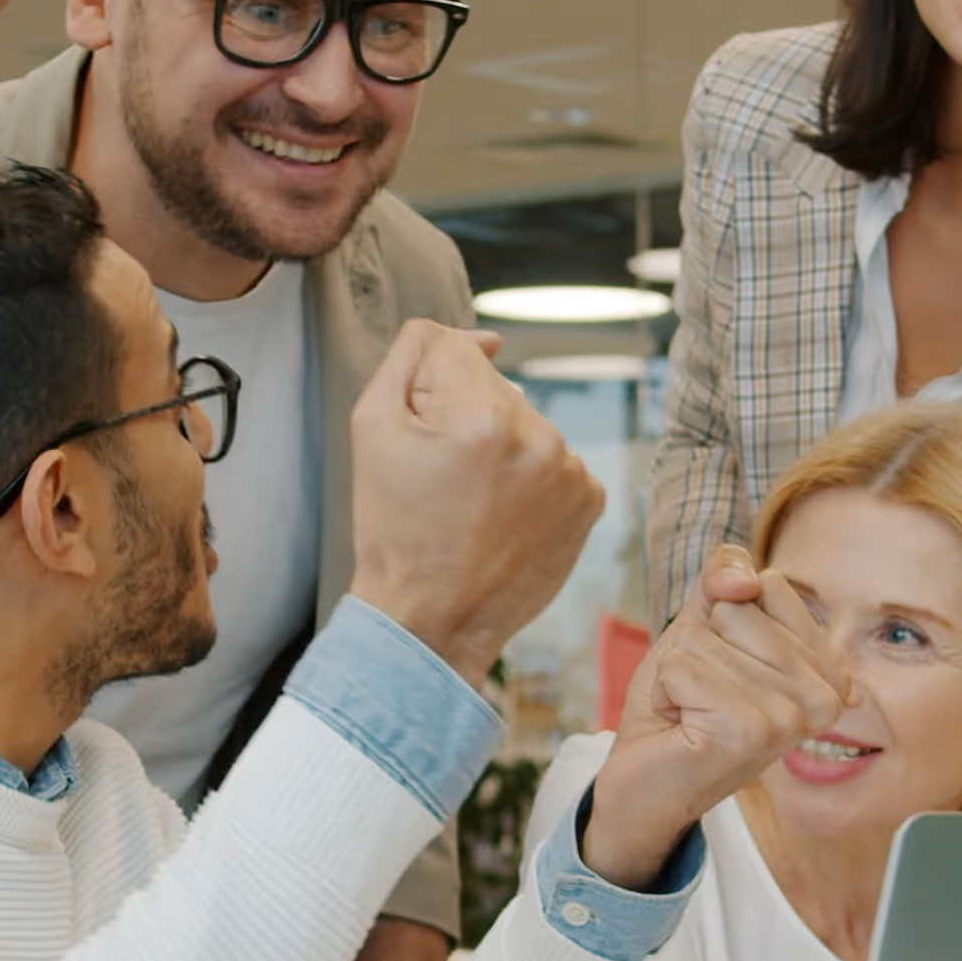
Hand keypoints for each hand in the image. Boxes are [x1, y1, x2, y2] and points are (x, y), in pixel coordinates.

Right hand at [345, 321, 605, 685]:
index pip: (455, 350)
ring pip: (526, 423)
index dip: (427, 390)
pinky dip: (531, 481)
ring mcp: (570, 470)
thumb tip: (484, 339)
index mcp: (481, 414)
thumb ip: (414, 354)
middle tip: (443, 482)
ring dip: (502, 449)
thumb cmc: (395, 528)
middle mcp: (538, 436)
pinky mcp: (590, 501)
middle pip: (494, 387)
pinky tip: (504, 517)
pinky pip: (555, 462)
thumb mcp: (371, 426)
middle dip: (467, 419)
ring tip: (473, 504)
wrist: (431, 621)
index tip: (424, 439)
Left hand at [585, 546, 848, 886]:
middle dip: (700, 647)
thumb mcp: (703, 624)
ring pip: (704, 637)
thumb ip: (726, 578)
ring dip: (680, 673)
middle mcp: (824, 698)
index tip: (724, 669)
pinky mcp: (747, 732)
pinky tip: (681, 727)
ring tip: (692, 714)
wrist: (643, 780)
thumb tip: (745, 580)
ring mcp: (790, 718)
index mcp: (829, 670)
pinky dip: (665, 692)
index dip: (723, 617)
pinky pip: (682, 666)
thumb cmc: (681, 703)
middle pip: (738, 609)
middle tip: (702, 697)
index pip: (769, 584)